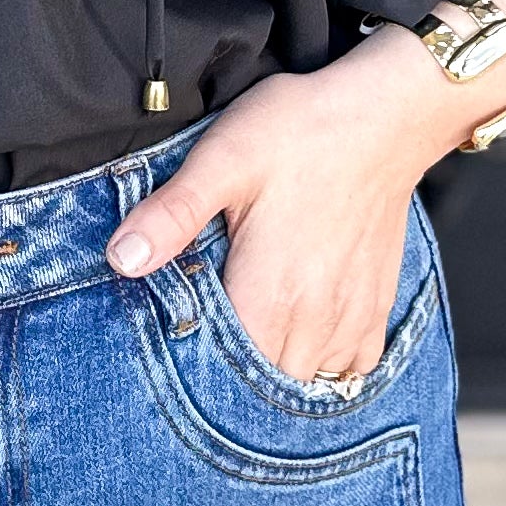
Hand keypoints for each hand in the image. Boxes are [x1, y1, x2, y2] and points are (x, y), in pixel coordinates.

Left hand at [107, 0, 505, 380]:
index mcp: (268, 295)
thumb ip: (172, 214)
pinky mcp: (374, 310)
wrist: (385, 116)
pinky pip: (349, 372)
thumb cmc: (301, 132)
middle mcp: (313, 321)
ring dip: (275, 377)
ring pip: (305, 385)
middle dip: (230, 383)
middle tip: (201, 350)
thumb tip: (120, 259)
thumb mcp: (221, 159)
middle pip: (262, 390)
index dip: (191, 376)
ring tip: (245, 346)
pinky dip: (322, 369)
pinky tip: (296, 341)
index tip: (170, 361)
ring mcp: (349, 320)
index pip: (221, 377)